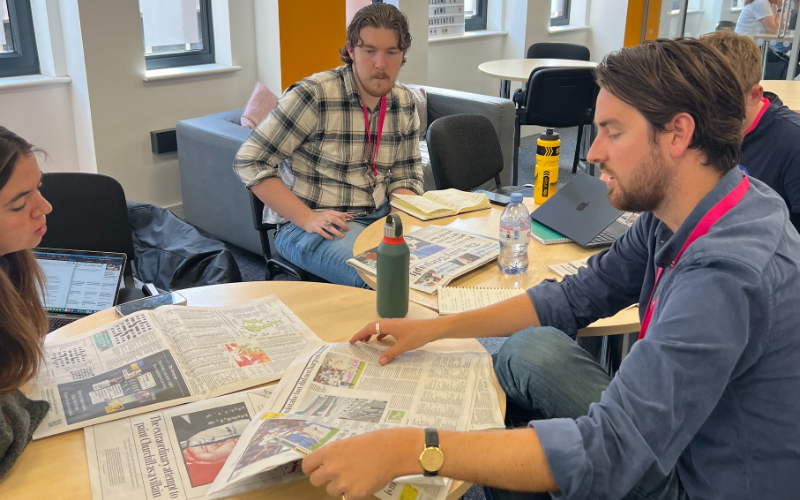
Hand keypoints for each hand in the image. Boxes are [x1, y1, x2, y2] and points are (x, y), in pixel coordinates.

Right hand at [303, 210, 353, 240]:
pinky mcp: (315, 228)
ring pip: (329, 226)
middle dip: (342, 224)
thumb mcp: (330, 214)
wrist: (307, 219)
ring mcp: (319, 222)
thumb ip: (340, 215)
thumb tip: (352, 218)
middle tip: (347, 230)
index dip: (345, 219)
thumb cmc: (321, 217)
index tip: (349, 224)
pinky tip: (332, 238)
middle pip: (334, 219)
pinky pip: (321, 232)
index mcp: (329, 212)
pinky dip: (327, 235)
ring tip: (341, 236)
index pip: (339, 214)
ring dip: (336, 232)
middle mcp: (325, 217)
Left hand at [303, 428, 421, 499]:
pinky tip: (363, 481)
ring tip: (355, 475)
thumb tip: (324, 464)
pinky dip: (353, 492)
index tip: (317, 468)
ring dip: (339, 486)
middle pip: (315, 480)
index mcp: (329, 452)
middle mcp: (332, 468)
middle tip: (337, 473)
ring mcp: (342, 482)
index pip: (306, 465)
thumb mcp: (347, 442)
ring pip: (331, 490)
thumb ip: (333, 454)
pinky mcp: (354, 494)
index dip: (312, 468)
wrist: (393, 451)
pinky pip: (346, 497)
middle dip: (324, 478)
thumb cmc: (373, 443)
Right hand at [350, 318, 445, 364]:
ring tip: (366, 342)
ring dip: (371, 333)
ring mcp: (395, 324)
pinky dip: (380, 334)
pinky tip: (381, 341)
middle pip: (372, 326)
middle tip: (356, 342)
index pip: (369, 328)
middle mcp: (390, 322)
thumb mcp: (403, 346)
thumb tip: (380, 362)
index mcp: (388, 325)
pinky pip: (386, 329)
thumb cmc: (418, 335)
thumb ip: (391, 354)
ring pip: (379, 327)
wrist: (432, 328)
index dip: (359, 334)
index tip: (352, 341)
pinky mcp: (400, 327)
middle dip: (363, 333)